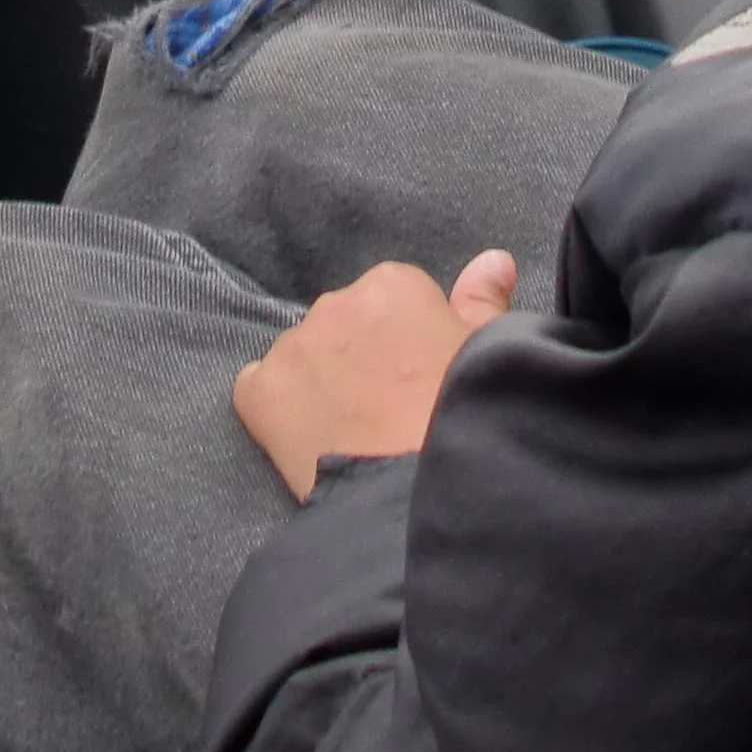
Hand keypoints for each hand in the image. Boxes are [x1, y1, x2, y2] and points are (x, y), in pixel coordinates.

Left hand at [233, 250, 516, 500]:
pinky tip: (311, 439)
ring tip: (355, 434)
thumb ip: (482, 300)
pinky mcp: (261, 394)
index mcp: (392, 285)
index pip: (393, 303)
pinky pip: (258, 391)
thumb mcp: (490, 352)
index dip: (409, 346)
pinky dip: (276, 411)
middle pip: (345, 328)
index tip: (420, 381)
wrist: (419, 490)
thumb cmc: (464, 417)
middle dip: (362, 361)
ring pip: (304, 360)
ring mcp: (293, 348)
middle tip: (390, 411)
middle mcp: (335, 304)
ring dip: (322, 385)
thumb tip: (492, 260)